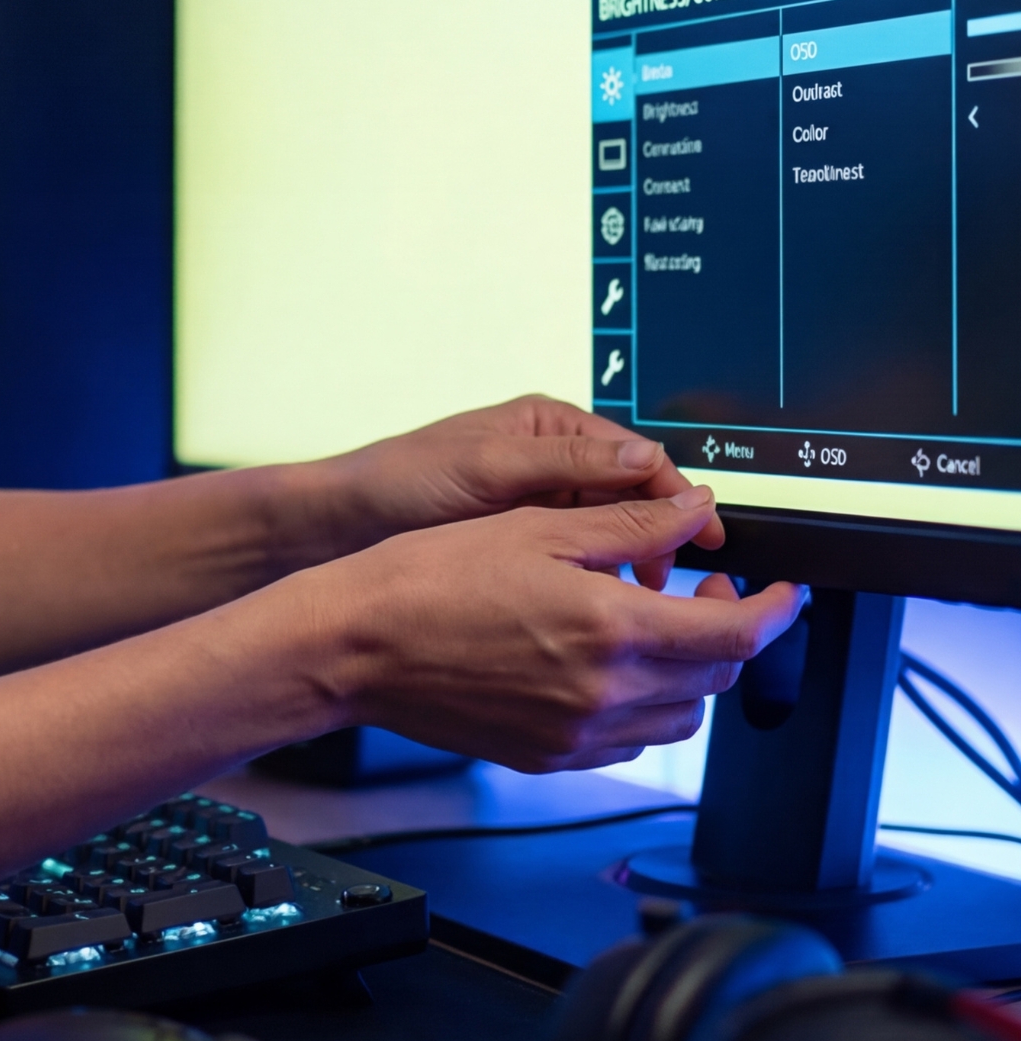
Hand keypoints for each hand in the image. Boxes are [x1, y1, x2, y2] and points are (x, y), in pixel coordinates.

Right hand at [301, 486, 801, 771]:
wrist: (353, 645)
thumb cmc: (425, 580)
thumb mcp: (536, 527)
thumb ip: (629, 524)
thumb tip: (693, 511)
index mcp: (611, 627)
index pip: (736, 633)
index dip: (775, 610)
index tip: (782, 591)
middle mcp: (604, 692)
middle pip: (714, 676)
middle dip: (727, 631)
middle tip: (704, 588)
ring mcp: (576, 733)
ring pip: (678, 718)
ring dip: (687, 674)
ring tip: (652, 629)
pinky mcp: (547, 755)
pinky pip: (626, 742)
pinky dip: (641, 707)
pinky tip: (605, 668)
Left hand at [303, 393, 719, 587]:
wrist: (335, 527)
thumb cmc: (400, 483)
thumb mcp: (487, 468)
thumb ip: (568, 465)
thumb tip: (650, 466)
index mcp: (552, 428)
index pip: (641, 462)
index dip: (678, 501)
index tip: (705, 539)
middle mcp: (553, 464)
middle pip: (634, 503)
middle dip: (658, 540)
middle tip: (672, 584)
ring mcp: (538, 508)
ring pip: (610, 540)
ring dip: (630, 570)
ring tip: (635, 602)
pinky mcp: (521, 549)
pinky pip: (578, 567)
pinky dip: (595, 587)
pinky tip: (597, 612)